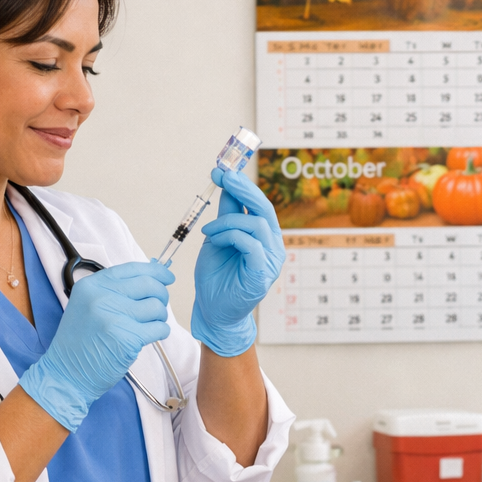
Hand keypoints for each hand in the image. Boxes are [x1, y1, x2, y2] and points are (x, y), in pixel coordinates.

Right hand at [18, 260, 172, 430]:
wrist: (67, 373)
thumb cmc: (81, 342)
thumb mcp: (88, 305)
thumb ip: (114, 290)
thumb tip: (152, 278)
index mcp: (92, 285)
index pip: (132, 268)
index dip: (155, 271)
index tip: (167, 277)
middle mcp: (102, 297)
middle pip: (149, 285)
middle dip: (161, 295)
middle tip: (158, 307)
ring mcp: (114, 317)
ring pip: (157, 307)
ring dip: (159, 317)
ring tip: (148, 326)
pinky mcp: (127, 338)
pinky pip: (159, 328)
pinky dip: (160, 332)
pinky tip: (148, 338)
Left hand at [190, 168, 283, 356]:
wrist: (213, 311)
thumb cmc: (216, 277)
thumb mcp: (217, 238)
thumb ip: (227, 215)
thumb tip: (226, 184)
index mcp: (265, 236)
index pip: (259, 204)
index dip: (242, 185)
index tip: (222, 169)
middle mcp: (273, 246)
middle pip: (265, 209)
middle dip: (244, 189)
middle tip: (224, 175)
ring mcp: (271, 260)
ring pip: (256, 225)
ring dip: (228, 222)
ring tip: (209, 232)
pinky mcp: (263, 273)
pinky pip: (251, 245)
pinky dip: (231, 237)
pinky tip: (214, 241)